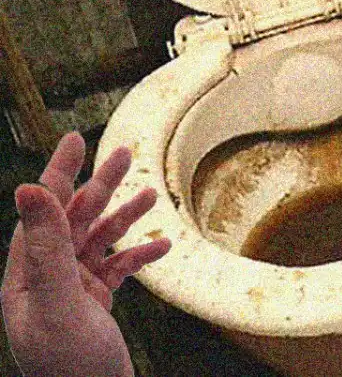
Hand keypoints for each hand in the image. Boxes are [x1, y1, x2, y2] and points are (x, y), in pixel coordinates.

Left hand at [1, 132, 171, 376]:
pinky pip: (119, 266)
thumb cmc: (69, 364)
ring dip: (125, 215)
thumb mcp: (58, 301)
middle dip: (102, 185)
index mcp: (30, 269)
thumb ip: (45, 246)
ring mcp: (73, 286)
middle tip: (125, 154)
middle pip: (77, 216)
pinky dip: (139, 253)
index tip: (75, 139)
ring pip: (100, 238)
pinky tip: (161, 246)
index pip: (45, 207)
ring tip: (151, 195)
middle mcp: (48, 273)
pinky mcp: (95, 300)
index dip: (61, 170)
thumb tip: (28, 189)